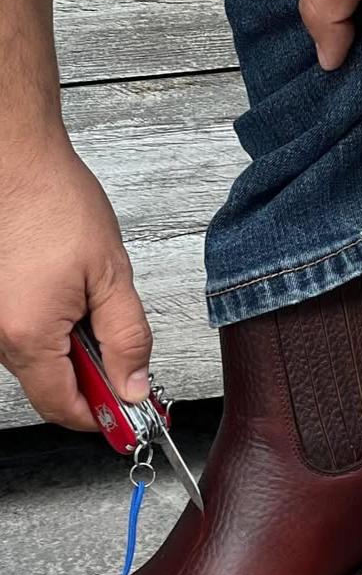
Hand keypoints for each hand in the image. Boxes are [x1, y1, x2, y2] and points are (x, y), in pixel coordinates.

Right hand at [0, 138, 151, 429]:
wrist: (14, 158)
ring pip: (36, 362)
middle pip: (49, 387)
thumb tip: (133, 385)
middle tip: (124, 357)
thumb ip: (128, 340)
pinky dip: (49, 330)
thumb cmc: (54, 202)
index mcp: (28, 334)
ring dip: (69, 352)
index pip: (64, 407)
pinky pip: (20, 335)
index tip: (131, 413)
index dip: (102, 417)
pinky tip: (66, 297)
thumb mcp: (112, 277)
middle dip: (91, 381)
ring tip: (90, 307)